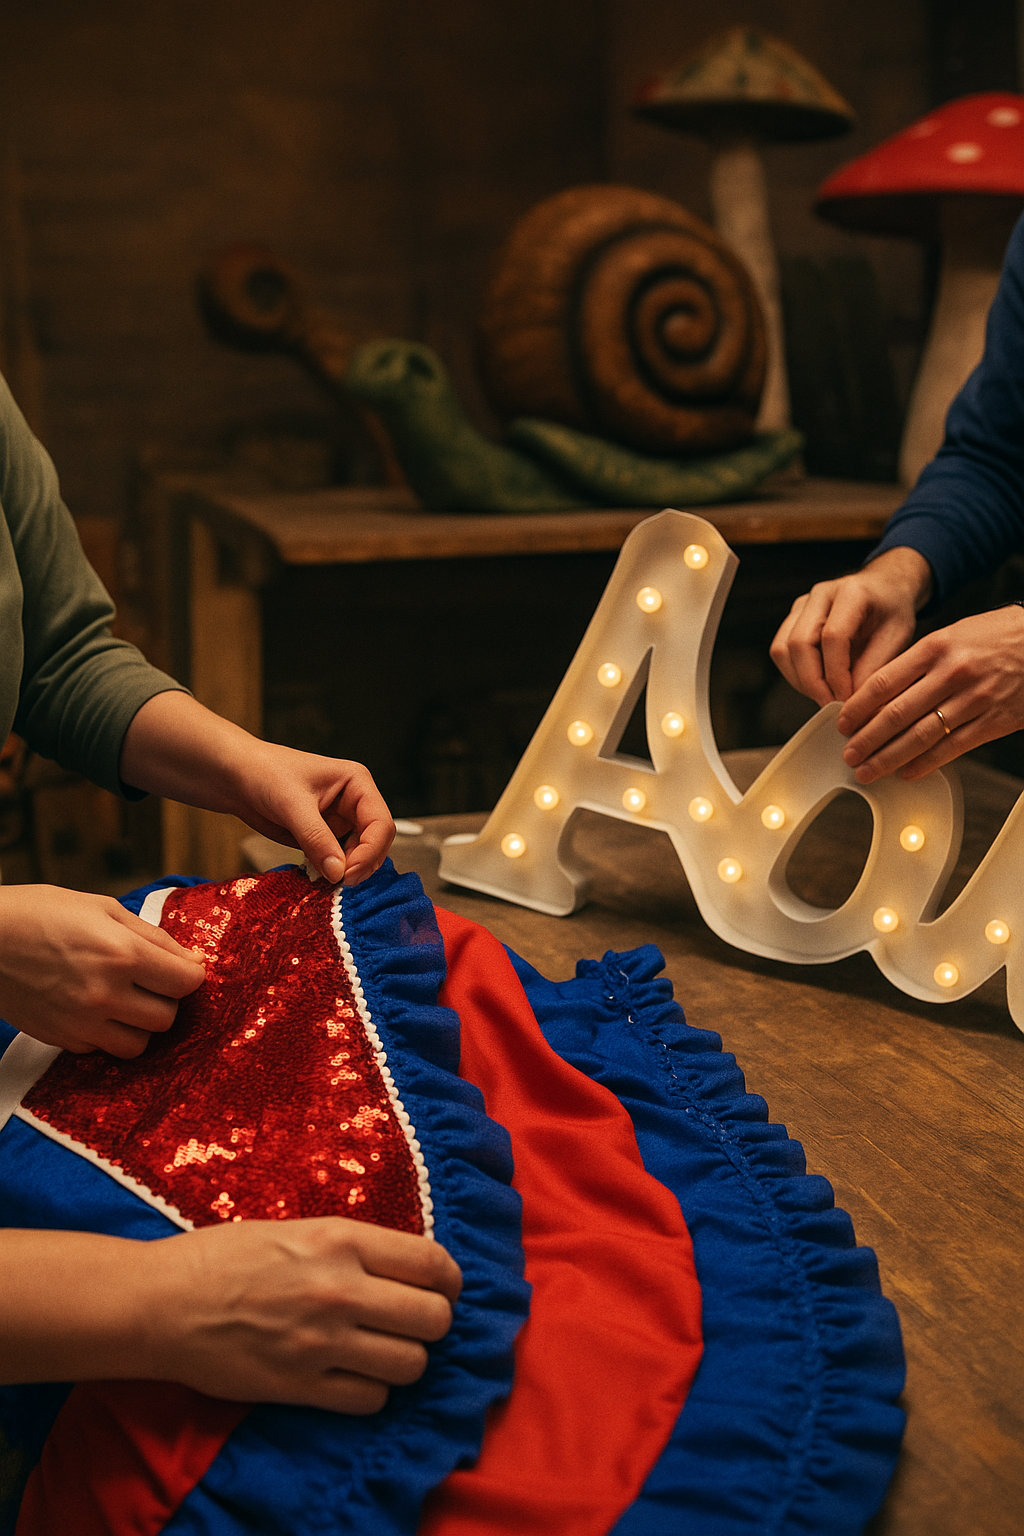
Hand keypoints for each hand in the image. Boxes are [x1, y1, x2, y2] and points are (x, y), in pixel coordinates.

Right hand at [0, 885, 205, 1055]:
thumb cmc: (41, 913)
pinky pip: (103, 1049)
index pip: (186, 982)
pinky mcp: (61, 1039)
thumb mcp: (103, 908)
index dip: (190, 974)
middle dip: (166, 999)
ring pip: (139, 1044)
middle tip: (151, 982)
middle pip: (167, 1018)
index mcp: (121, 954)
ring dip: (140, 1024)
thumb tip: (190, 960)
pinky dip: (107, 1034)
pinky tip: (94, 1008)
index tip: (183, 968)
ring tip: (125, 1000)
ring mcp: (81, 1022)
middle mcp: (105, 994)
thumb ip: (153, 937)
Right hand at [0, 1219, 461, 1413]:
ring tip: (386, 1350)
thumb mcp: (297, 1227)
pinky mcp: (301, 1385)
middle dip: (432, 1322)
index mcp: (341, 1240)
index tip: (444, 1287)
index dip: (449, 1279)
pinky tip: (354, 1376)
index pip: (432, 1263)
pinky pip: (370, 1399)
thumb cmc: (223, 1256)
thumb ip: (351, 1246)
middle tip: (414, 1321)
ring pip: (411, 1364)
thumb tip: (402, 1265)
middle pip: (433, 1318)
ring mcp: (323, 1341)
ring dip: (406, 1359)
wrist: (164, 1302)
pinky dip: (371, 1392)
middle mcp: (341, 1289)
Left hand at [222, 738, 394, 886]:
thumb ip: (317, 839)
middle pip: (375, 842)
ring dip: (347, 871)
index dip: (370, 852)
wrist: (234, 776)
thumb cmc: (264, 773)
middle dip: (361, 864)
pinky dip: (331, 872)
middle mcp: (354, 803)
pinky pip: (337, 860)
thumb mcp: (292, 805)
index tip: (347, 874)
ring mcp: (339, 821)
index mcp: (357, 784)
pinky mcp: (323, 836)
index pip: (381, 824)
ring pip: (358, 854)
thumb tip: (338, 873)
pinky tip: (318, 876)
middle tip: (339, 883)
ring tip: (327, 881)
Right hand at [770, 547, 932, 705]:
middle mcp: (820, 595)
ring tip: (825, 697)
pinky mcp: (793, 619)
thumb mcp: (897, 637)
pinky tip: (817, 685)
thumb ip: (874, 667)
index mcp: (851, 593)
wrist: (884, 589)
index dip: (836, 674)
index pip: (832, 637)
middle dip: (813, 682)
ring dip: (800, 680)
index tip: (846, 700)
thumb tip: (851, 701)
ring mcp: (801, 606)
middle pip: (799, 643)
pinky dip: (795, 674)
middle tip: (831, 706)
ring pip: (782, 649)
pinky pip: (781, 652)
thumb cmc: (892, 611)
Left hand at [837, 605, 1023, 781]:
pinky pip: (952, 748)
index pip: (883, 681)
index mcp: (936, 647)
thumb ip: (919, 660)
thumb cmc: (999, 636)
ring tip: (868, 770)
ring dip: (888, 758)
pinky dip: (925, 764)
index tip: (842, 723)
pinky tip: (906, 772)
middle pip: (896, 714)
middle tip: (849, 754)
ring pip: (920, 736)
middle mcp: (951, 673)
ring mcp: (974, 699)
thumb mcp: (954, 634)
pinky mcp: (994, 722)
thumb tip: (881, 691)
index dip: (857, 707)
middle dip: (866, 739)